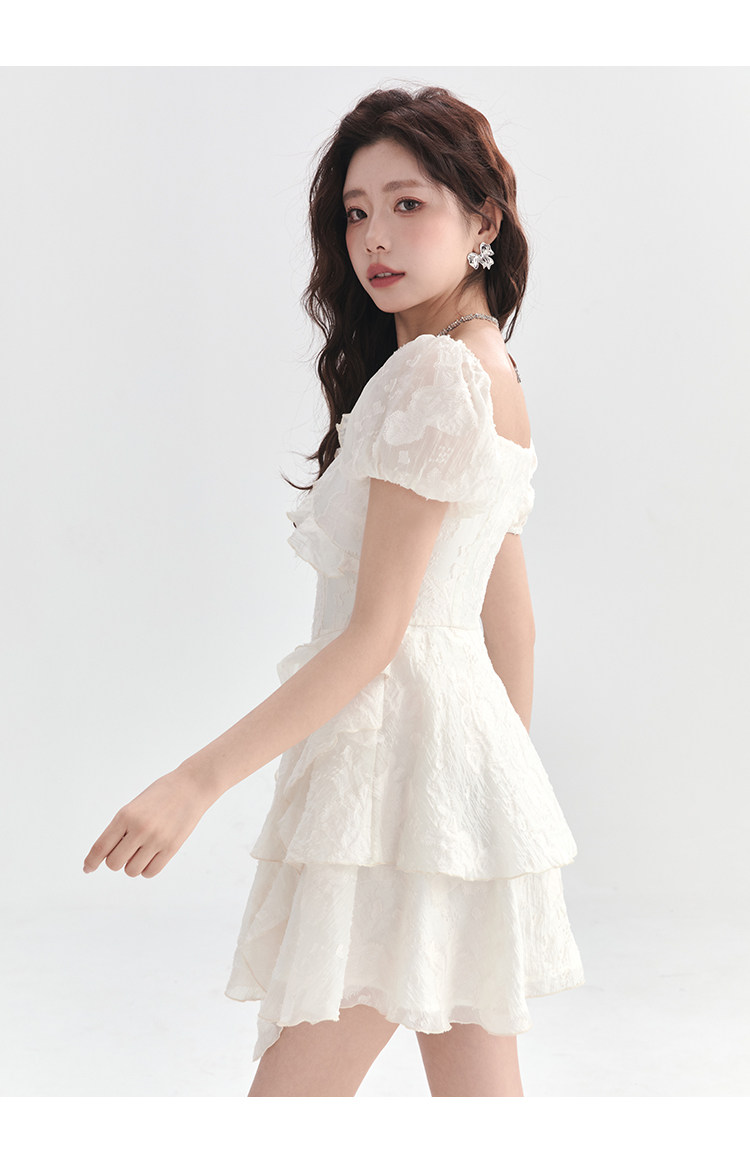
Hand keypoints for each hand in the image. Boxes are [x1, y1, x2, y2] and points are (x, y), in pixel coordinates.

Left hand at [83, 766, 214, 878]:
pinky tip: (151, 856)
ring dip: (132, 865)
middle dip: (116, 860)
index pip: (101, 847)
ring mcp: (156, 840)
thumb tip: (107, 855)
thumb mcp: (134, 806)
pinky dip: (146, 869)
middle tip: (126, 850)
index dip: (91, 861)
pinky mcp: (171, 848)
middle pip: (114, 863)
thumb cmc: (161, 794)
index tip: (87, 868)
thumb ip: (120, 828)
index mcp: (125, 815)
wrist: (192, 786)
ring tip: (142, 850)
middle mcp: (139, 829)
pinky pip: (150, 872)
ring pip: (131, 870)